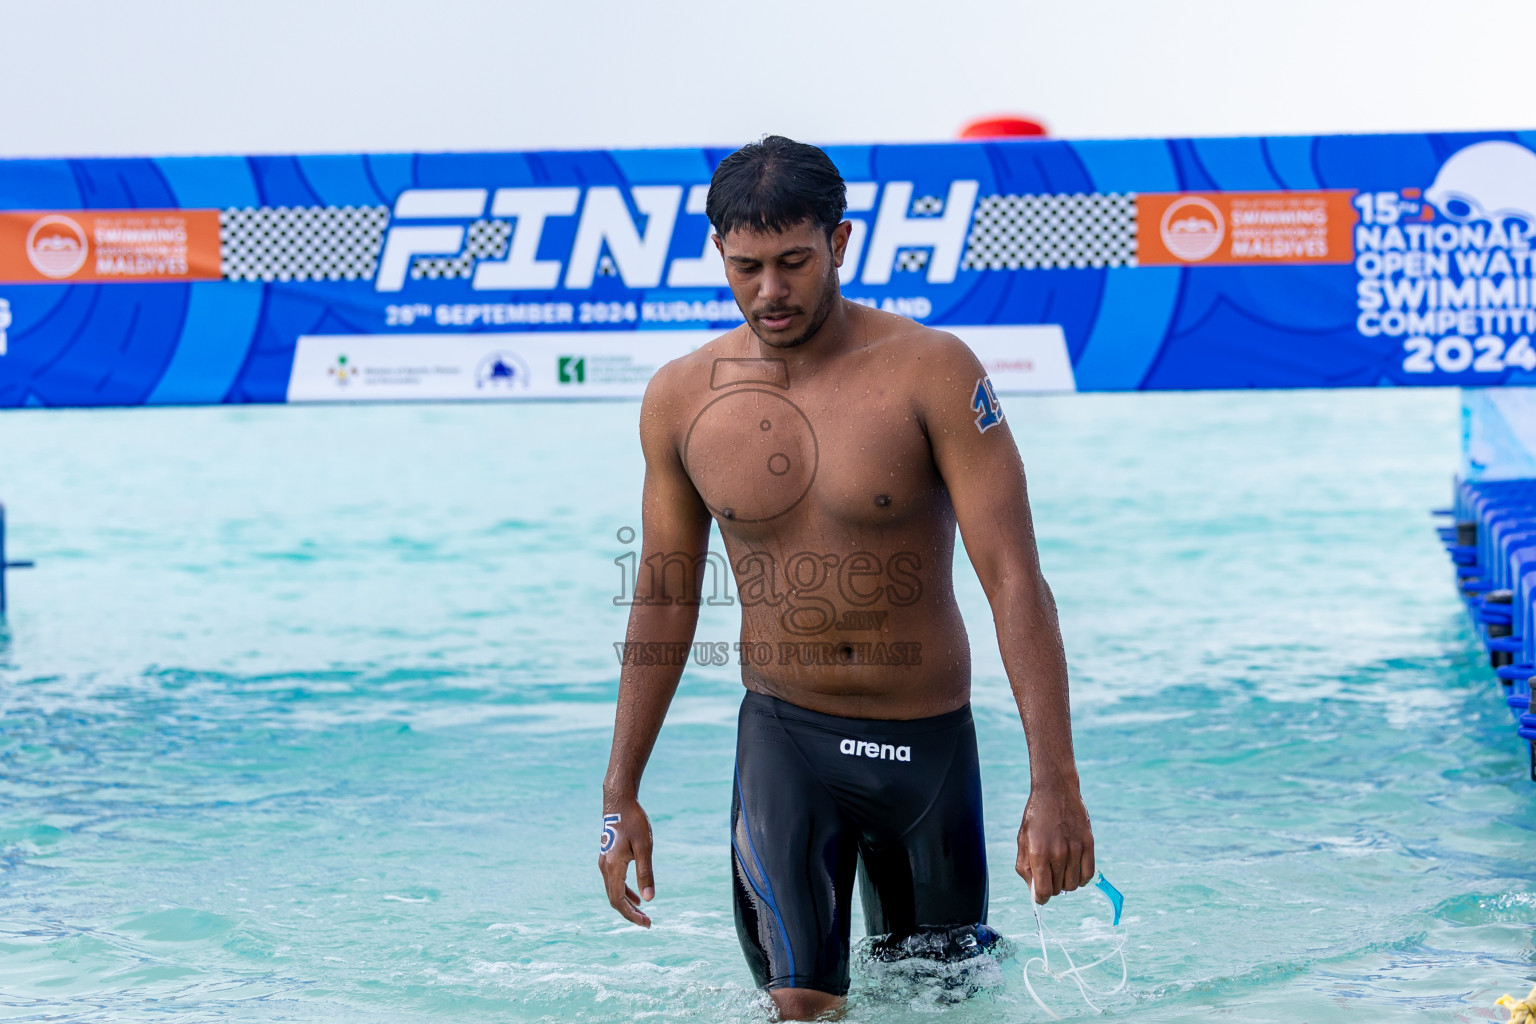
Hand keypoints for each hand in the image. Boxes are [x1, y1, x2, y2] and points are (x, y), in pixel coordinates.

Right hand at [597, 798, 654, 926]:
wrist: (619, 801)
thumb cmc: (634, 821)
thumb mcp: (644, 847)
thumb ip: (645, 873)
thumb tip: (649, 900)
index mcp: (613, 867)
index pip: (618, 900)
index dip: (631, 915)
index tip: (647, 923)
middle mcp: (604, 867)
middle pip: (614, 899)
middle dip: (629, 913)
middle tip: (647, 922)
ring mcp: (604, 862)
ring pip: (613, 890)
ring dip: (627, 903)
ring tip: (643, 913)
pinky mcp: (607, 857)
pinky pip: (613, 881)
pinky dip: (624, 892)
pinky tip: (636, 895)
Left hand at [1016, 783, 1093, 903]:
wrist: (1055, 791)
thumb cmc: (1035, 817)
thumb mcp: (1023, 840)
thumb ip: (1025, 868)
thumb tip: (1034, 892)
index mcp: (1038, 853)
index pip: (1043, 891)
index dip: (1041, 898)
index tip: (1040, 896)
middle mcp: (1058, 853)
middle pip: (1058, 889)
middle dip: (1052, 887)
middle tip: (1049, 874)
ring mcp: (1075, 849)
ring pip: (1074, 885)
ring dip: (1066, 882)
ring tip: (1061, 869)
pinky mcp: (1088, 844)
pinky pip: (1089, 874)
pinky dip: (1082, 878)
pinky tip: (1074, 869)